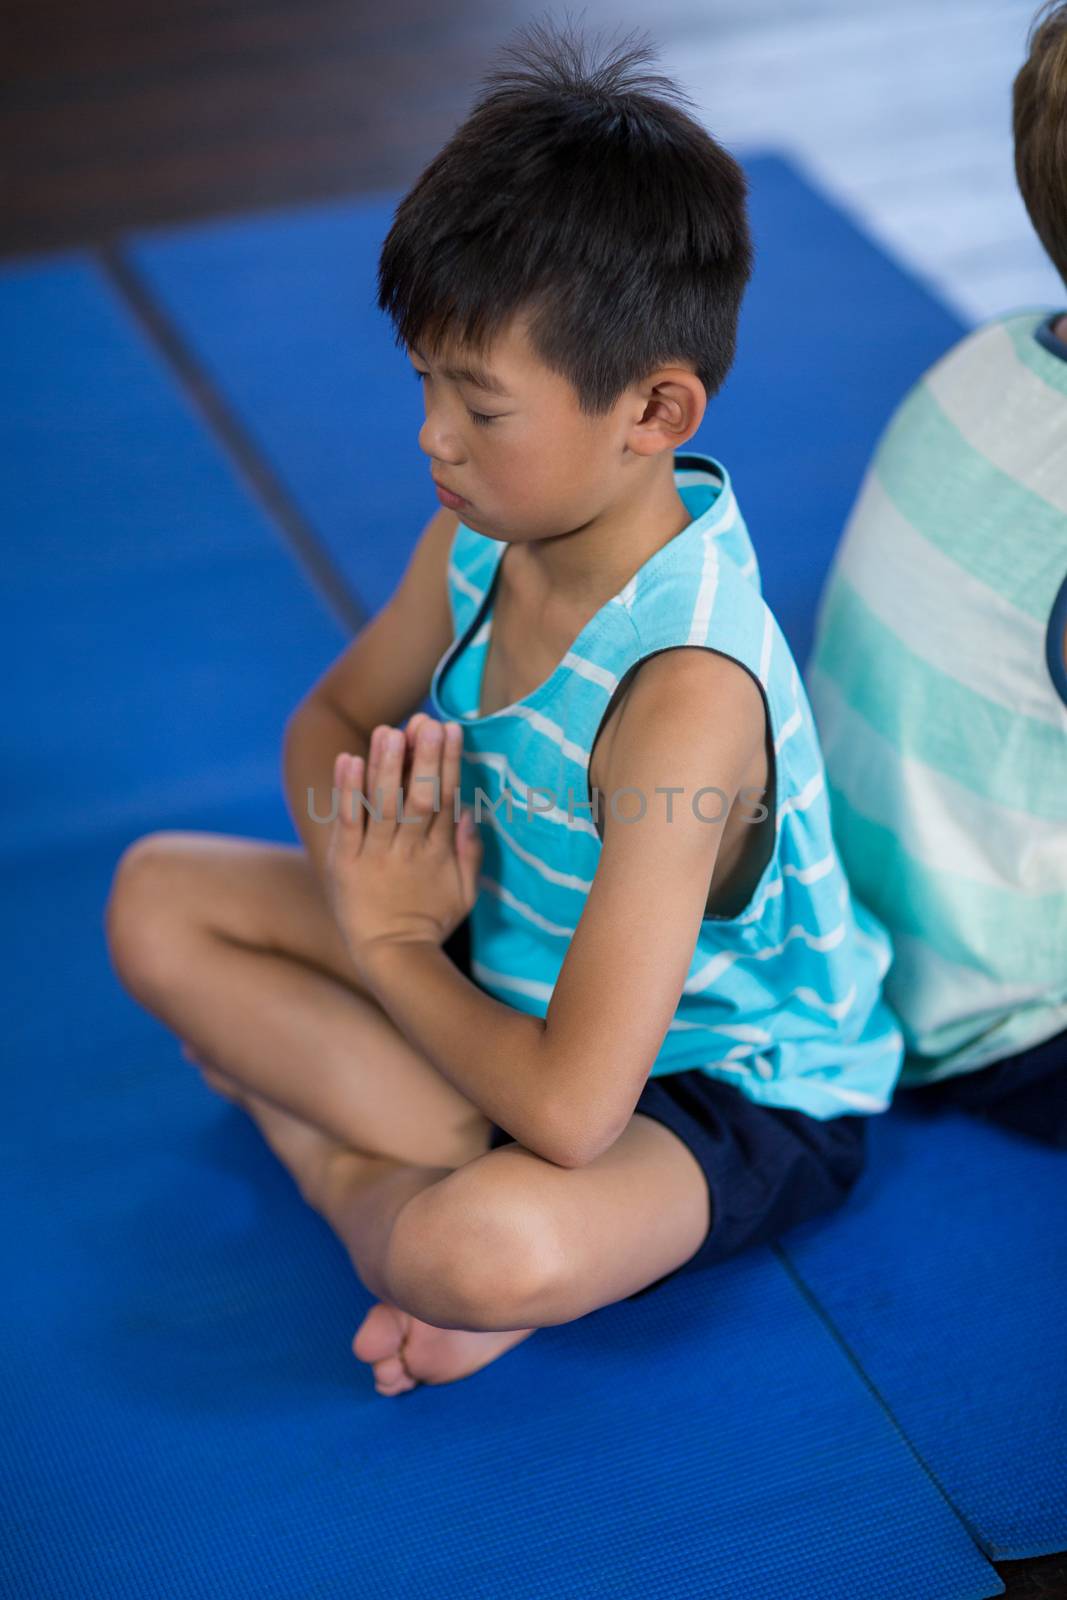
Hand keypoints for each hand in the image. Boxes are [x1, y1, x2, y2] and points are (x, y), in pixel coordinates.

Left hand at [323, 715, 481, 978]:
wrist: (391, 958)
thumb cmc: (431, 923)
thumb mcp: (464, 894)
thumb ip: (470, 853)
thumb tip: (470, 813)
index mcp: (439, 853)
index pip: (446, 799)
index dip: (448, 763)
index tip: (451, 730)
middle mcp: (408, 851)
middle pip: (419, 797)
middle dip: (423, 758)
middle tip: (426, 721)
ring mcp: (375, 856)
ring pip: (383, 805)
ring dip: (386, 766)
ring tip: (389, 730)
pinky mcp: (345, 864)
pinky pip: (348, 823)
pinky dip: (347, 792)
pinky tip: (348, 760)